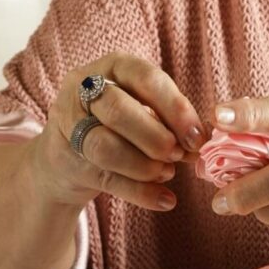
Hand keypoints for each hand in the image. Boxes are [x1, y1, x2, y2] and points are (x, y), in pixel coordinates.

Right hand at [33, 52, 207, 211]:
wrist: (68, 157)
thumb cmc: (119, 126)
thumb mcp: (146, 112)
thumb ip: (172, 123)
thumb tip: (202, 141)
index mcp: (114, 68)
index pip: (145, 79)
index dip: (175, 109)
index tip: (197, 137)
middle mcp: (83, 90)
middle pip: (118, 110)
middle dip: (156, 138)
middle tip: (178, 156)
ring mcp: (69, 126)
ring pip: (105, 146)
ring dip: (144, 166)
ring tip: (167, 173)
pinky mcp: (66, 162)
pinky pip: (105, 179)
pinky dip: (140, 193)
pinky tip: (165, 200)